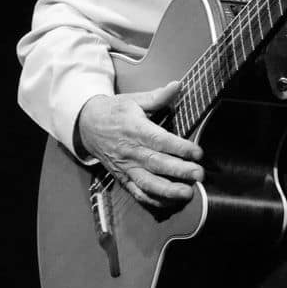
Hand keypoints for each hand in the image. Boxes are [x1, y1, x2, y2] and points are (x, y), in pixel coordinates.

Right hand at [76, 81, 204, 208]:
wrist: (87, 125)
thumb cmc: (114, 112)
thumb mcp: (134, 99)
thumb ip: (157, 96)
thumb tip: (177, 85)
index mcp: (135, 129)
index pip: (160, 141)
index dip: (180, 148)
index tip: (197, 152)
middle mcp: (130, 151)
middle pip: (156, 164)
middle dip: (179, 171)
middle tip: (199, 174)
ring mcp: (126, 167)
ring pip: (147, 183)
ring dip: (168, 191)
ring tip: (187, 193)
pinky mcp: (122, 178)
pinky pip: (138, 193)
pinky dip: (154, 200)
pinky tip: (171, 202)